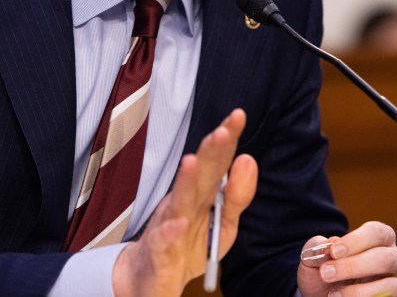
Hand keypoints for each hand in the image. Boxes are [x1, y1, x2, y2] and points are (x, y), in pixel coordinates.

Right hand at [112, 109, 257, 296]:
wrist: (148, 281)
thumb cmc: (187, 247)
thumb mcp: (223, 225)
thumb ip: (237, 195)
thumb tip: (248, 159)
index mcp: (201, 195)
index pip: (216, 162)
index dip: (227, 139)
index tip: (238, 115)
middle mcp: (183, 204)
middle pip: (199, 176)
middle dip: (209, 153)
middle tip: (222, 131)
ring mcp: (168, 227)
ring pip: (178, 202)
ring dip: (185, 183)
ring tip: (192, 162)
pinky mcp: (158, 254)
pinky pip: (162, 242)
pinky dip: (168, 233)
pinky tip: (176, 223)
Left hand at [296, 222, 396, 296]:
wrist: (321, 294)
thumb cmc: (323, 271)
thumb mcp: (314, 257)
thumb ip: (317, 247)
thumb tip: (328, 244)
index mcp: (379, 238)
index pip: (376, 232)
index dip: (356, 241)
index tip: (333, 251)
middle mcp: (394, 258)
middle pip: (385, 258)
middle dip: (354, 266)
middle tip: (326, 273)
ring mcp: (396, 282)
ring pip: (391, 285)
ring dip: (360, 291)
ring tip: (334, 294)